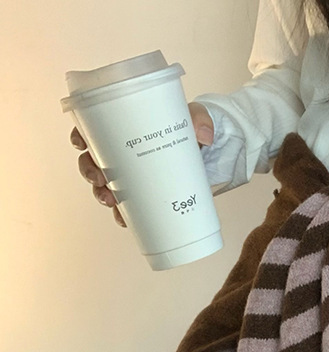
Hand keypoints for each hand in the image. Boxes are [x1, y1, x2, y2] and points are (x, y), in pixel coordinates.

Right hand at [70, 102, 214, 227]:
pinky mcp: (149, 193)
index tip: (81, 144)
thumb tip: (204, 135)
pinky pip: (129, 206)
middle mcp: (125, 152)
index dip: (81, 136)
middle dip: (89, 171)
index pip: (94, 128)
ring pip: (106, 185)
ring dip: (102, 194)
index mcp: (127, 127)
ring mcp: (135, 174)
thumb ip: (201, 120)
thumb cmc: (194, 129)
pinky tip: (124, 220)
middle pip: (94, 160)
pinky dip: (124, 214)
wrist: (213, 154)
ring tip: (110, 201)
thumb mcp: (197, 118)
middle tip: (99, 179)